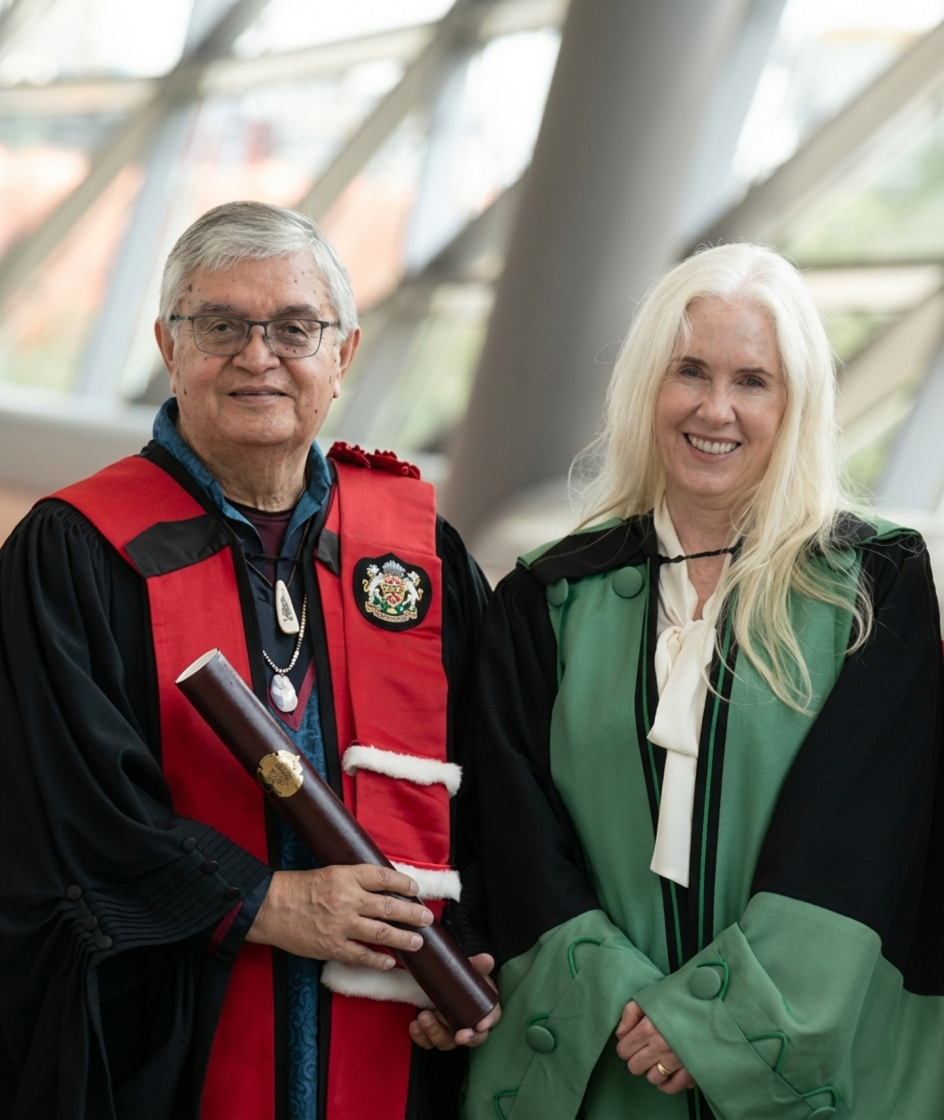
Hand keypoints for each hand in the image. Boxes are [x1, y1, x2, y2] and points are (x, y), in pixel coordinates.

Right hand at [246, 864, 432, 969]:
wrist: (271, 907)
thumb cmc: (300, 887)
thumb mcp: (331, 872)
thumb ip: (356, 880)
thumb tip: (385, 888)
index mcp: (346, 876)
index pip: (383, 877)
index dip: (403, 882)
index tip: (415, 889)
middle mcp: (347, 899)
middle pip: (388, 905)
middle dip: (412, 913)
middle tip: (427, 918)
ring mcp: (341, 925)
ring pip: (381, 932)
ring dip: (403, 938)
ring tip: (418, 941)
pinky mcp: (332, 946)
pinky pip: (361, 956)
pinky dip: (378, 960)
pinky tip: (390, 962)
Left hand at [409, 954, 501, 1050]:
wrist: (438, 978)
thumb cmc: (459, 978)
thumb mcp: (468, 969)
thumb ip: (477, 964)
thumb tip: (487, 959)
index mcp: (481, 1008)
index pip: (491, 1018)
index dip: (488, 1022)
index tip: (480, 1024)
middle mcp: (468, 1024)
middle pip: (473, 1038)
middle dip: (467, 1038)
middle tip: (460, 1035)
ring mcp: (449, 1031)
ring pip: (447, 1042)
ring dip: (436, 1033)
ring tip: (424, 1017)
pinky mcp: (432, 1033)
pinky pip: (427, 1041)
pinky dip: (421, 1036)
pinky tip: (414, 1026)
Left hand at [615, 1000, 695, 1094]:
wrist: (710, 1002)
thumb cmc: (679, 997)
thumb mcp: (649, 997)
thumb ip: (630, 1013)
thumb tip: (620, 1035)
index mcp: (648, 1028)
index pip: (624, 1050)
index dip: (625, 1046)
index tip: (631, 1042)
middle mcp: (661, 1047)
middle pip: (635, 1067)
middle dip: (636, 1059)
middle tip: (644, 1050)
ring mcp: (676, 1060)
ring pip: (652, 1078)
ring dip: (653, 1070)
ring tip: (659, 1058)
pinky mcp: (691, 1069)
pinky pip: (672, 1087)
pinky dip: (667, 1083)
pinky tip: (668, 1072)